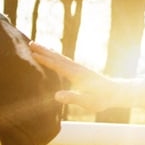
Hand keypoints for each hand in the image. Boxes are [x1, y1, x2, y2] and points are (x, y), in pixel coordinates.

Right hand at [30, 43, 144, 111]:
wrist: (115, 92)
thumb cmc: (101, 99)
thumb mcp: (87, 102)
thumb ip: (72, 98)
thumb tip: (56, 96)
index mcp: (76, 74)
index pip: (57, 65)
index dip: (44, 59)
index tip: (32, 53)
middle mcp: (76, 68)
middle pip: (57, 57)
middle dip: (43, 50)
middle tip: (29, 43)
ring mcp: (78, 68)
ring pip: (60, 57)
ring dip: (48, 51)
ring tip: (37, 45)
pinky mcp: (79, 70)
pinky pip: (64, 60)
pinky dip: (55, 55)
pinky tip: (52, 55)